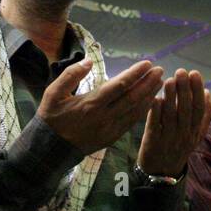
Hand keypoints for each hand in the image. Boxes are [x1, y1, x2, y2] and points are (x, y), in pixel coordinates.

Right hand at [37, 59, 163, 154]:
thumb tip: (89, 61)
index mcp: (90, 104)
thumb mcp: (53, 93)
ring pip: (135, 111)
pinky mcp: (111, 138)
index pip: (119, 85)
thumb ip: (71, 75)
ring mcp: (109, 129)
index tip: (147, 63)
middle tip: (160, 70)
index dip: (135, 74)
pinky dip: (142, 111)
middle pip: (132, 98)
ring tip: (159, 83)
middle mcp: (104, 117)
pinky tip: (149, 102)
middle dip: (148, 83)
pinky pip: (131, 123)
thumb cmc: (51, 118)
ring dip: (149, 96)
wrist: (50, 149)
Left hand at [138, 69, 210, 176]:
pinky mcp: (153, 142)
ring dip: (170, 97)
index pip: (199, 108)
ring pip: (171, 116)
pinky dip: (155, 111)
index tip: (195, 74)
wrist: (162, 173)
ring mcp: (168, 138)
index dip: (197, 91)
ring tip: (168, 80)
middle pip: (186, 110)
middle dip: (184, 89)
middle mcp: (184, 134)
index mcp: (195, 131)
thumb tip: (207, 92)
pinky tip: (154, 98)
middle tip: (181, 72)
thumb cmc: (179, 147)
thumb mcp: (196, 134)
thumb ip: (203, 116)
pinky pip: (154, 125)